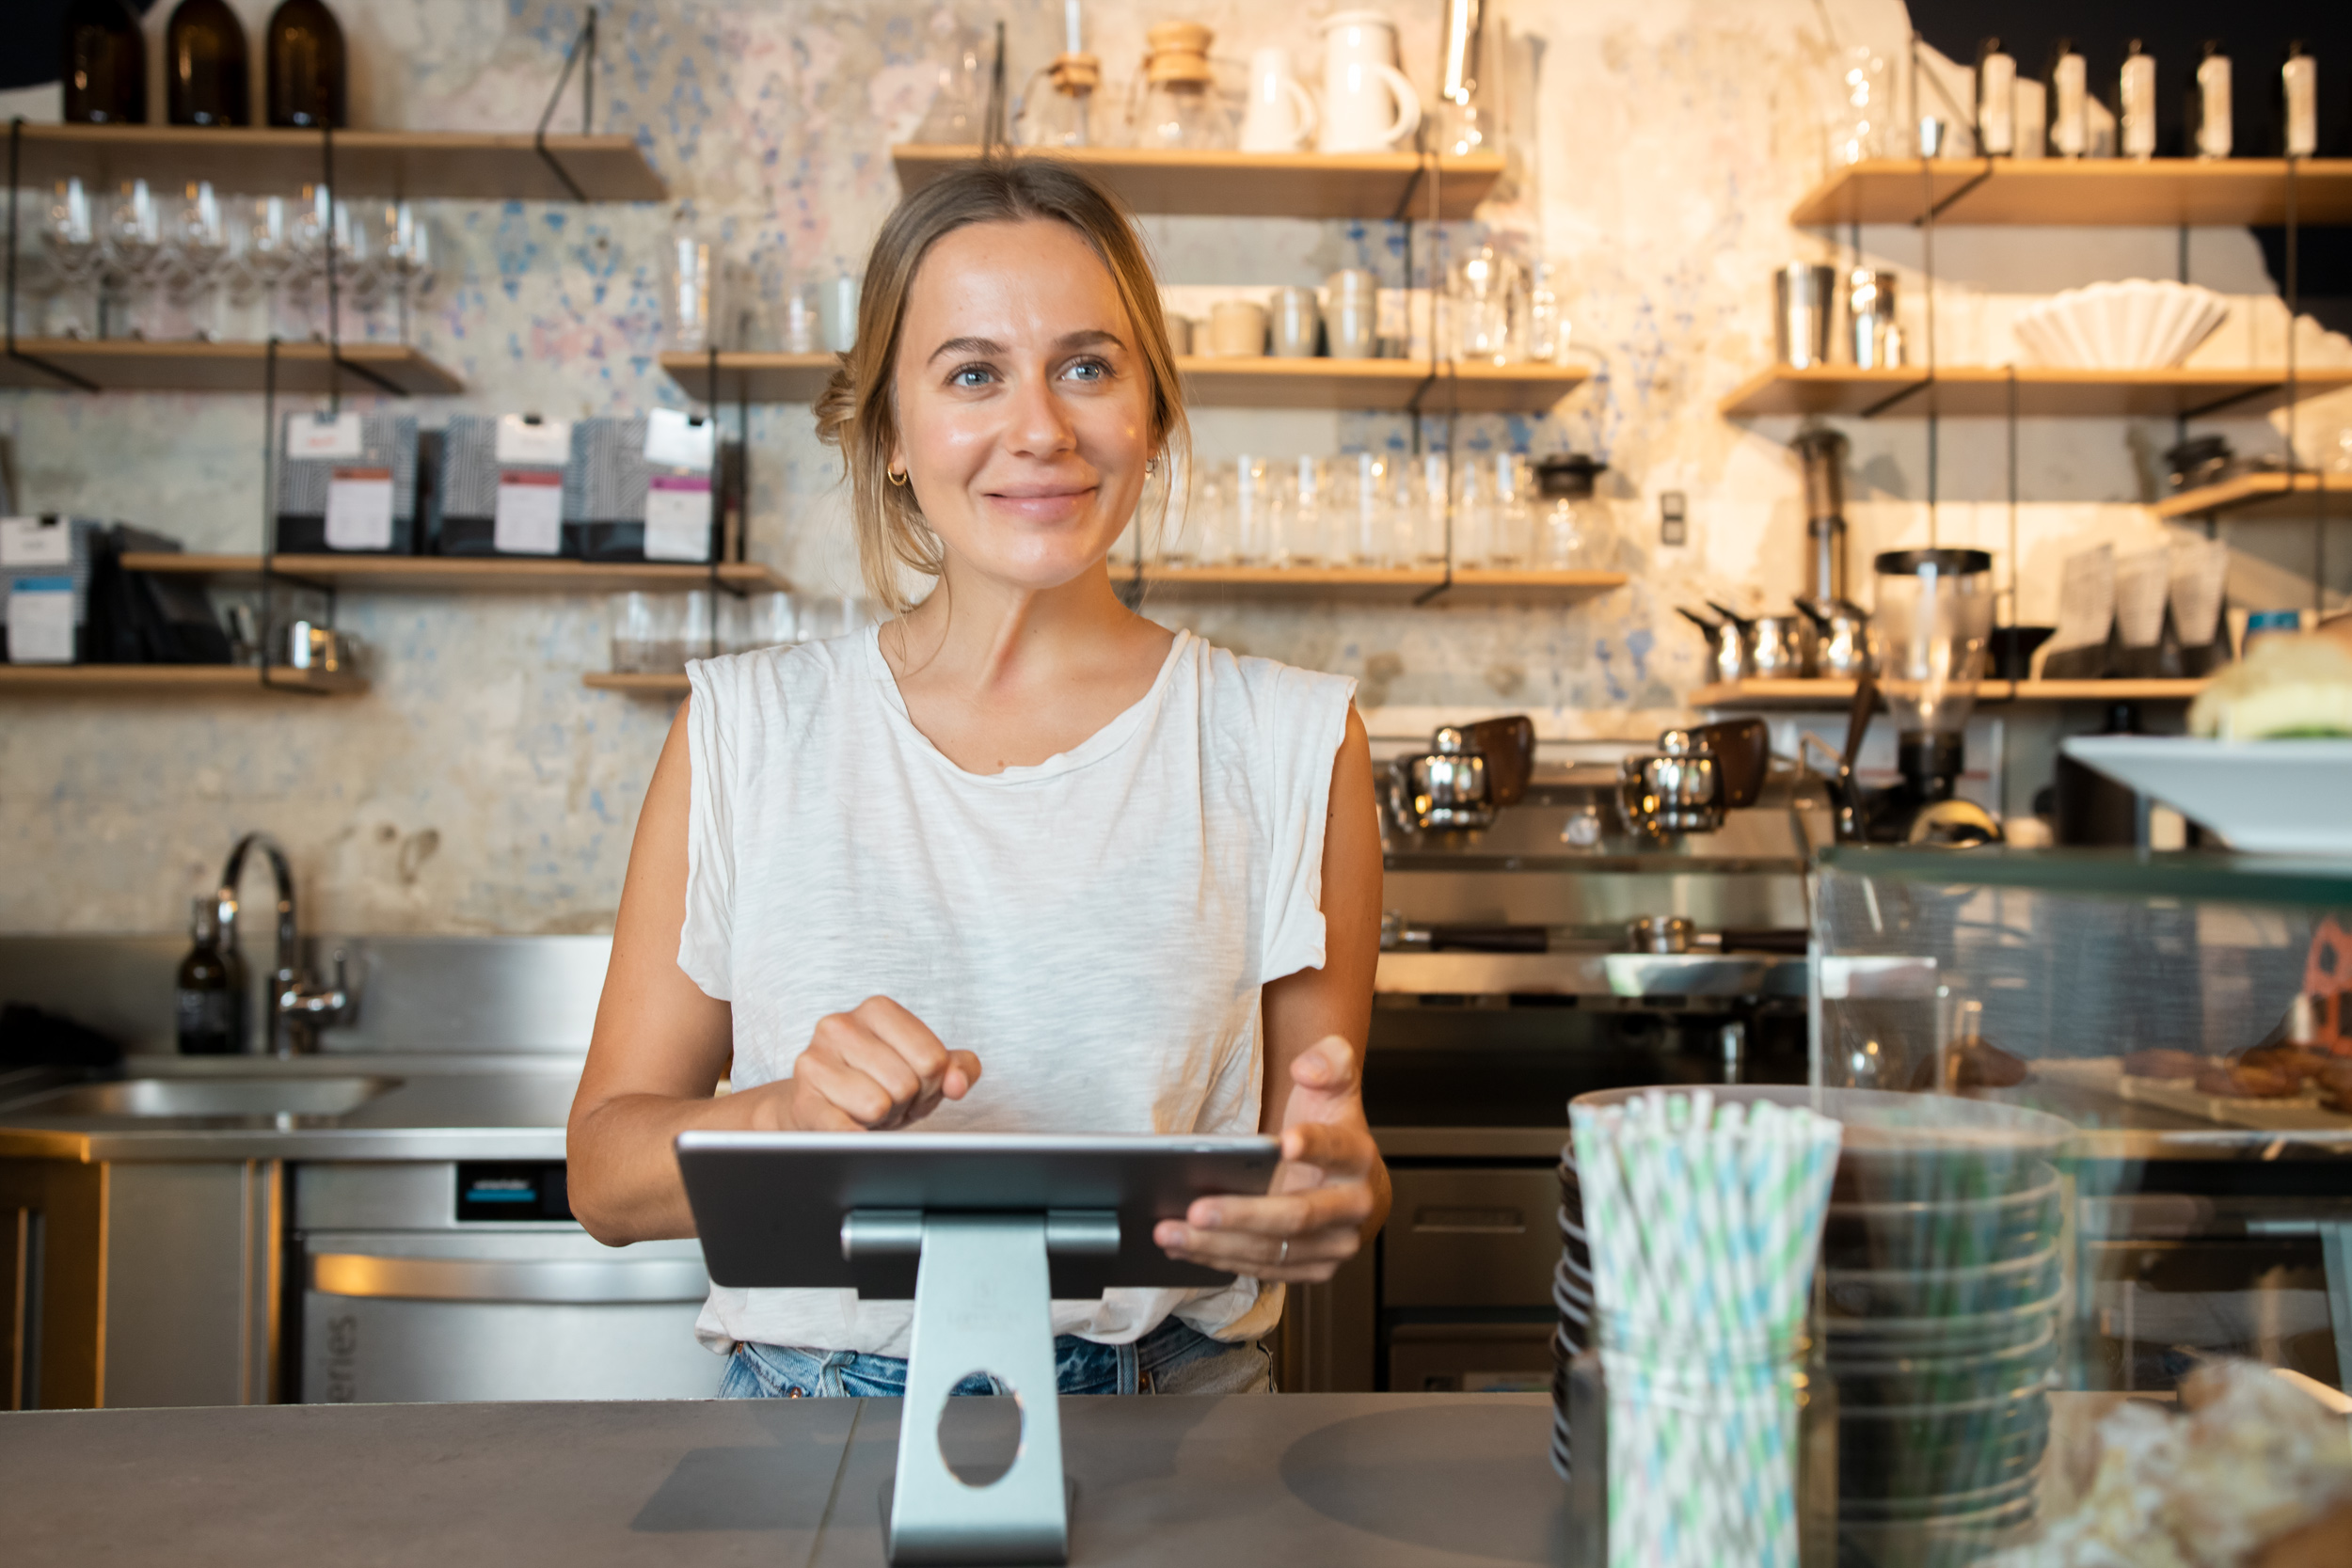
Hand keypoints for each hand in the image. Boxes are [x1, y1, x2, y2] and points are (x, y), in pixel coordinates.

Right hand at [769, 996, 981, 1131]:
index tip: (914, 1084)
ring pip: (877, 1105)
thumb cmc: (875, 1082)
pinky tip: (855, 1131)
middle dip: (905, 1102)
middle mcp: (840, 1026)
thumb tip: (957, 1083)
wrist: (816, 1104)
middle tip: (888, 1100)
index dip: (932, 1084)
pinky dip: (856, 1137)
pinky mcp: (801, 1100)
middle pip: (906, 1083)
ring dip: (881, 1119)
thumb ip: (958, 1068)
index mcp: (877, 1009)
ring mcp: (814, 1061)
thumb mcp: (923, 1068)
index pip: (932, 1059)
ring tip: (866, 1110)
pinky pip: (841, 1128)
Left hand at [1153, 1035, 1380, 1282]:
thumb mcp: (1335, 1088)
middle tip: (1196, 1209)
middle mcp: (1353, 1208)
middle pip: (1297, 1216)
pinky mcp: (1312, 1269)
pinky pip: (1264, 1269)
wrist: (1352, 1183)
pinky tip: (1183, 1246)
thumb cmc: (1332, 1131)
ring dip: (1219, 1246)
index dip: (1314, 1146)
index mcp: (1358, 1158)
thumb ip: (1329, 1063)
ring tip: (1170, 1231)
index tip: (1284, 1142)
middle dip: (1243, 1215)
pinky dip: (1220, 1260)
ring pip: (1275, 1251)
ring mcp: (1334, 1246)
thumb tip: (1307, 1068)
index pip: (1338, 1149)